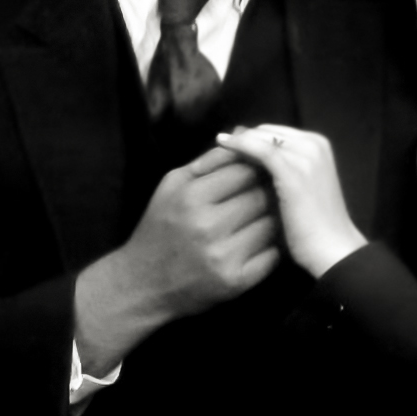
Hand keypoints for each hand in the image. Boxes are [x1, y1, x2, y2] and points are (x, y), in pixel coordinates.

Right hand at [74, 148, 281, 372]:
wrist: (142, 284)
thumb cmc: (160, 227)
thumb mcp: (173, 185)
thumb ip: (210, 160)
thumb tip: (245, 132)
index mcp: (191, 196)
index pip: (245, 170)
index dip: (258, 168)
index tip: (261, 172)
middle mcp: (208, 226)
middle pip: (262, 196)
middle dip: (268, 193)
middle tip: (270, 195)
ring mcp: (224, 255)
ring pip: (272, 224)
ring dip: (274, 218)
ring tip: (265, 217)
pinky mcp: (237, 281)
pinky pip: (273, 254)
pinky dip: (273, 245)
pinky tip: (262, 241)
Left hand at [218, 124, 367, 276]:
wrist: (333, 250)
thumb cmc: (315, 228)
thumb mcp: (299, 191)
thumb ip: (281, 172)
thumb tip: (250, 158)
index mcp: (319, 146)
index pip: (275, 133)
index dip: (251, 138)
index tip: (228, 146)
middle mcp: (314, 144)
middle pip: (266, 131)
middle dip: (242, 136)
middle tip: (219, 144)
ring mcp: (304, 154)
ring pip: (259, 136)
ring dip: (236, 140)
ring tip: (216, 146)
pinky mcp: (291, 168)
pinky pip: (256, 147)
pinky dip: (237, 146)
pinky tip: (221, 148)